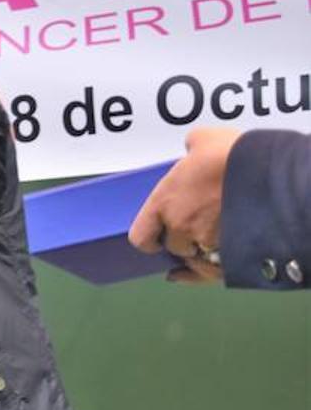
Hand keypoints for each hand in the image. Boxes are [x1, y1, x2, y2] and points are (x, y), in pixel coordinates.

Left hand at [129, 127, 240, 283]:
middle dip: (183, 240)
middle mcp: (180, 226)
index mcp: (164, 201)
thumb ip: (191, 148)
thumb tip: (193, 148)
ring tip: (215, 237)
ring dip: (203, 250)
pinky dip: (215, 269)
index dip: (149, 238)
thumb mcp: (202, 139)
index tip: (156, 236)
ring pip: (198, 257)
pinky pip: (216, 270)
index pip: (141, 236)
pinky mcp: (230, 252)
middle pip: (174, 246)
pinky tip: (217, 263)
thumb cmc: (230, 152)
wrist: (268, 171)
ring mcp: (206, 242)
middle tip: (197, 227)